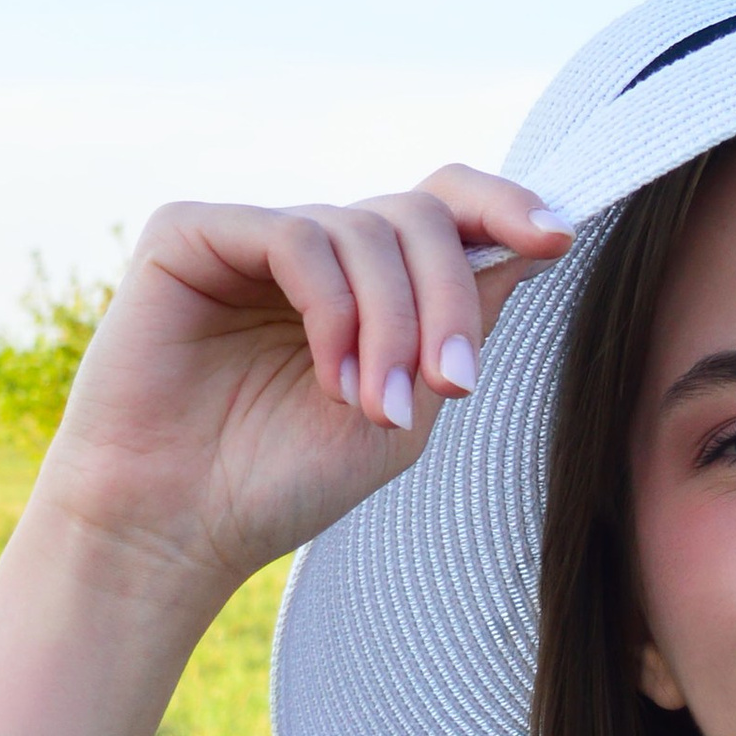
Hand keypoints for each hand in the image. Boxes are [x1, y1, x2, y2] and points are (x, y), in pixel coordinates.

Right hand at [33, 169, 572, 605]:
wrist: (174, 529)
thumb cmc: (280, 483)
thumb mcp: (405, 413)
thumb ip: (460, 329)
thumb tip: (533, 242)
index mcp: (362, 284)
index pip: (443, 209)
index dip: (504, 206)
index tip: (560, 236)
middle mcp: (312, 248)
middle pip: (418, 215)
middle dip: (450, 297)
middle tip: (454, 383)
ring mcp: (251, 235)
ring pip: (365, 229)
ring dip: (392, 325)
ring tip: (379, 410)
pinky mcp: (191, 233)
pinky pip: (296, 238)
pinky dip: (333, 311)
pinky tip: (333, 378)